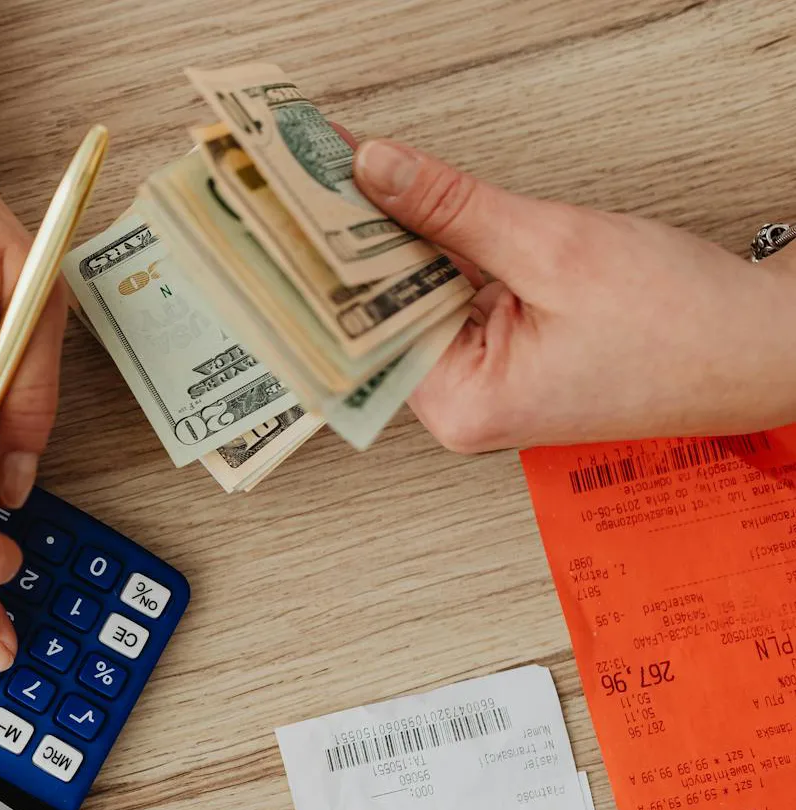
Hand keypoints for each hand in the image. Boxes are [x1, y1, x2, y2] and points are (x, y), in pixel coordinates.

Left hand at [351, 138, 795, 450]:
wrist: (765, 348)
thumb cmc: (685, 326)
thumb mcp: (554, 247)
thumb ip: (453, 208)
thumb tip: (375, 169)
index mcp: (462, 406)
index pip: (369, 319)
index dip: (331, 252)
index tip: (295, 196)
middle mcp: (462, 406)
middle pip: (387, 309)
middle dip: (357, 239)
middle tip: (312, 169)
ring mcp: (484, 385)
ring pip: (419, 298)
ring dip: (398, 239)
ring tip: (347, 175)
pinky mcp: (507, 359)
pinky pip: (454, 298)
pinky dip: (440, 251)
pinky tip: (409, 204)